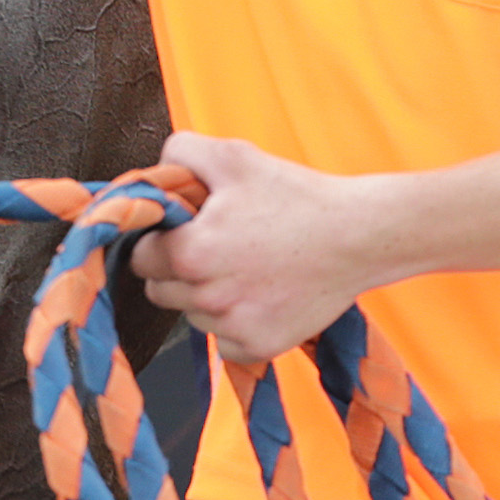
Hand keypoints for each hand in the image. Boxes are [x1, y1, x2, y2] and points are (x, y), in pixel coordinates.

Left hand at [129, 131, 388, 362]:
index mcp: (191, 253)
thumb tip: (152, 175)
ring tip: (246, 267)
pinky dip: (234, 322)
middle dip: (177, 269)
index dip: (159, 240)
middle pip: (160, 291)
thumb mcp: (233, 156)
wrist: (358, 237)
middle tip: (217, 246)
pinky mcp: (260, 346)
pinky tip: (261, 293)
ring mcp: (234, 326)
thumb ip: (179, 154)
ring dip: (206, 296)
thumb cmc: (296, 196)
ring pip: (192, 315)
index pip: (141, 257)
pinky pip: (223, 340)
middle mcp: (207, 298)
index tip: (184, 230)